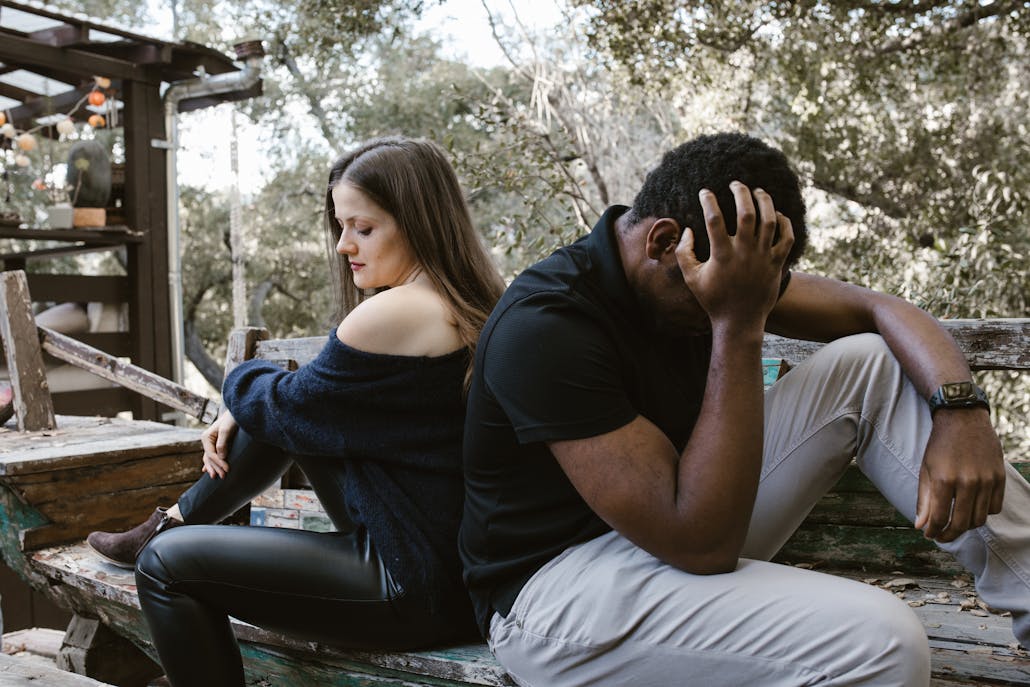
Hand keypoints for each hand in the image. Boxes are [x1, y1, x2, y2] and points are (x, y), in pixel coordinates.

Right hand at [200, 410, 237, 478]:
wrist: (237, 412)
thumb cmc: (232, 419)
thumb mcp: (227, 430)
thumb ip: (222, 443)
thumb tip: (221, 457)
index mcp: (206, 437)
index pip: (211, 454)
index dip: (219, 463)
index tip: (227, 469)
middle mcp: (207, 441)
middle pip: (209, 458)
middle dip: (216, 468)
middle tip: (224, 477)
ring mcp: (211, 443)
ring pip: (210, 458)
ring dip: (213, 467)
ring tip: (216, 477)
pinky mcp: (217, 444)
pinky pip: (212, 456)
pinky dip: (211, 463)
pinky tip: (208, 471)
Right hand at [676, 182, 793, 330]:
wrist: (739, 322)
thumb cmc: (713, 299)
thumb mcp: (692, 278)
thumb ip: (684, 253)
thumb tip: (688, 230)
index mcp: (721, 255)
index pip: (714, 219)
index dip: (708, 201)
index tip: (704, 192)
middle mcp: (744, 253)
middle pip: (746, 213)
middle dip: (740, 193)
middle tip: (735, 184)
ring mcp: (763, 258)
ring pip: (769, 220)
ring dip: (764, 201)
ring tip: (758, 192)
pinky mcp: (777, 264)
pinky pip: (787, 237)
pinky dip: (784, 222)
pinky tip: (776, 214)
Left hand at [914, 408, 1004, 541]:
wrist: (963, 419)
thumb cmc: (940, 445)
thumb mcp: (926, 470)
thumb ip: (924, 499)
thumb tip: (920, 525)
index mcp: (944, 479)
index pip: (940, 518)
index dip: (933, 531)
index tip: (929, 535)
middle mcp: (968, 482)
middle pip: (962, 523)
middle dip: (949, 534)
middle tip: (941, 536)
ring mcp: (987, 480)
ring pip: (980, 518)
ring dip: (967, 526)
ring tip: (955, 523)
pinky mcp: (1000, 478)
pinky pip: (995, 507)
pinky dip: (983, 513)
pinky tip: (972, 509)